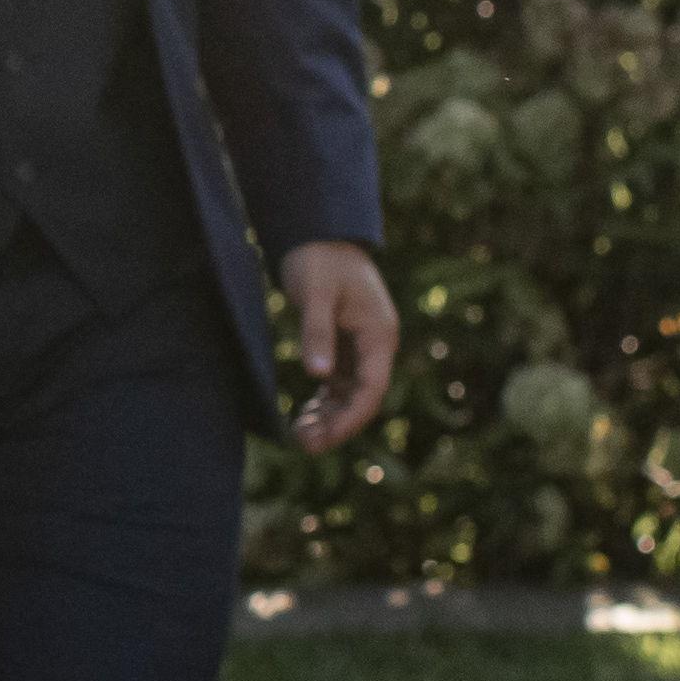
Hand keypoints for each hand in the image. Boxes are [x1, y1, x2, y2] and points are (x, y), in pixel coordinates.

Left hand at [276, 239, 398, 452]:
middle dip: (337, 425)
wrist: (318, 235)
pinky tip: (304, 419)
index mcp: (378, 334)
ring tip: (300, 439)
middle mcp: (375, 345)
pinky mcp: (344, 345)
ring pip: (350, 394)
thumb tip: (318, 375)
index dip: (350, 417)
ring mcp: (361, 347)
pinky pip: (338, 384)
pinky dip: (323, 403)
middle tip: (304, 445)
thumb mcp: (316, 294)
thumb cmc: (319, 260)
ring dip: (329, 418)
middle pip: (362, 397)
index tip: (324, 437)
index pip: (371, 387)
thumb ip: (317, 333)